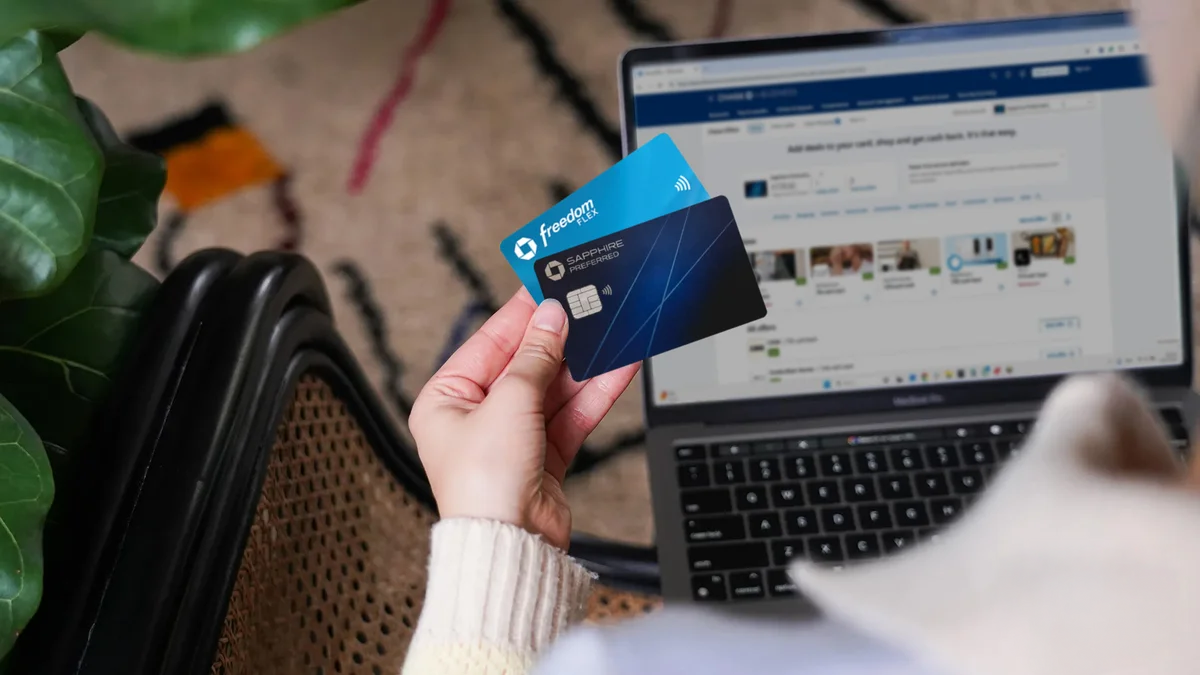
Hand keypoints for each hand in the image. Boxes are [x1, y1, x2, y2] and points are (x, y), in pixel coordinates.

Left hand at [409, 289, 640, 549]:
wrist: (512, 546)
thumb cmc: (483, 486)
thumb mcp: (508, 402)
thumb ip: (535, 357)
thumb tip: (551, 319)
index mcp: (446, 398)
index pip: (489, 341)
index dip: (522, 312)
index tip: (548, 285)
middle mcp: (477, 416)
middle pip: (525, 362)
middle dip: (559, 338)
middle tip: (587, 305)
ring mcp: (513, 436)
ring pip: (555, 387)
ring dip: (584, 363)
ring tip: (611, 330)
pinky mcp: (545, 455)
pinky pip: (572, 413)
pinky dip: (595, 392)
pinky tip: (619, 366)